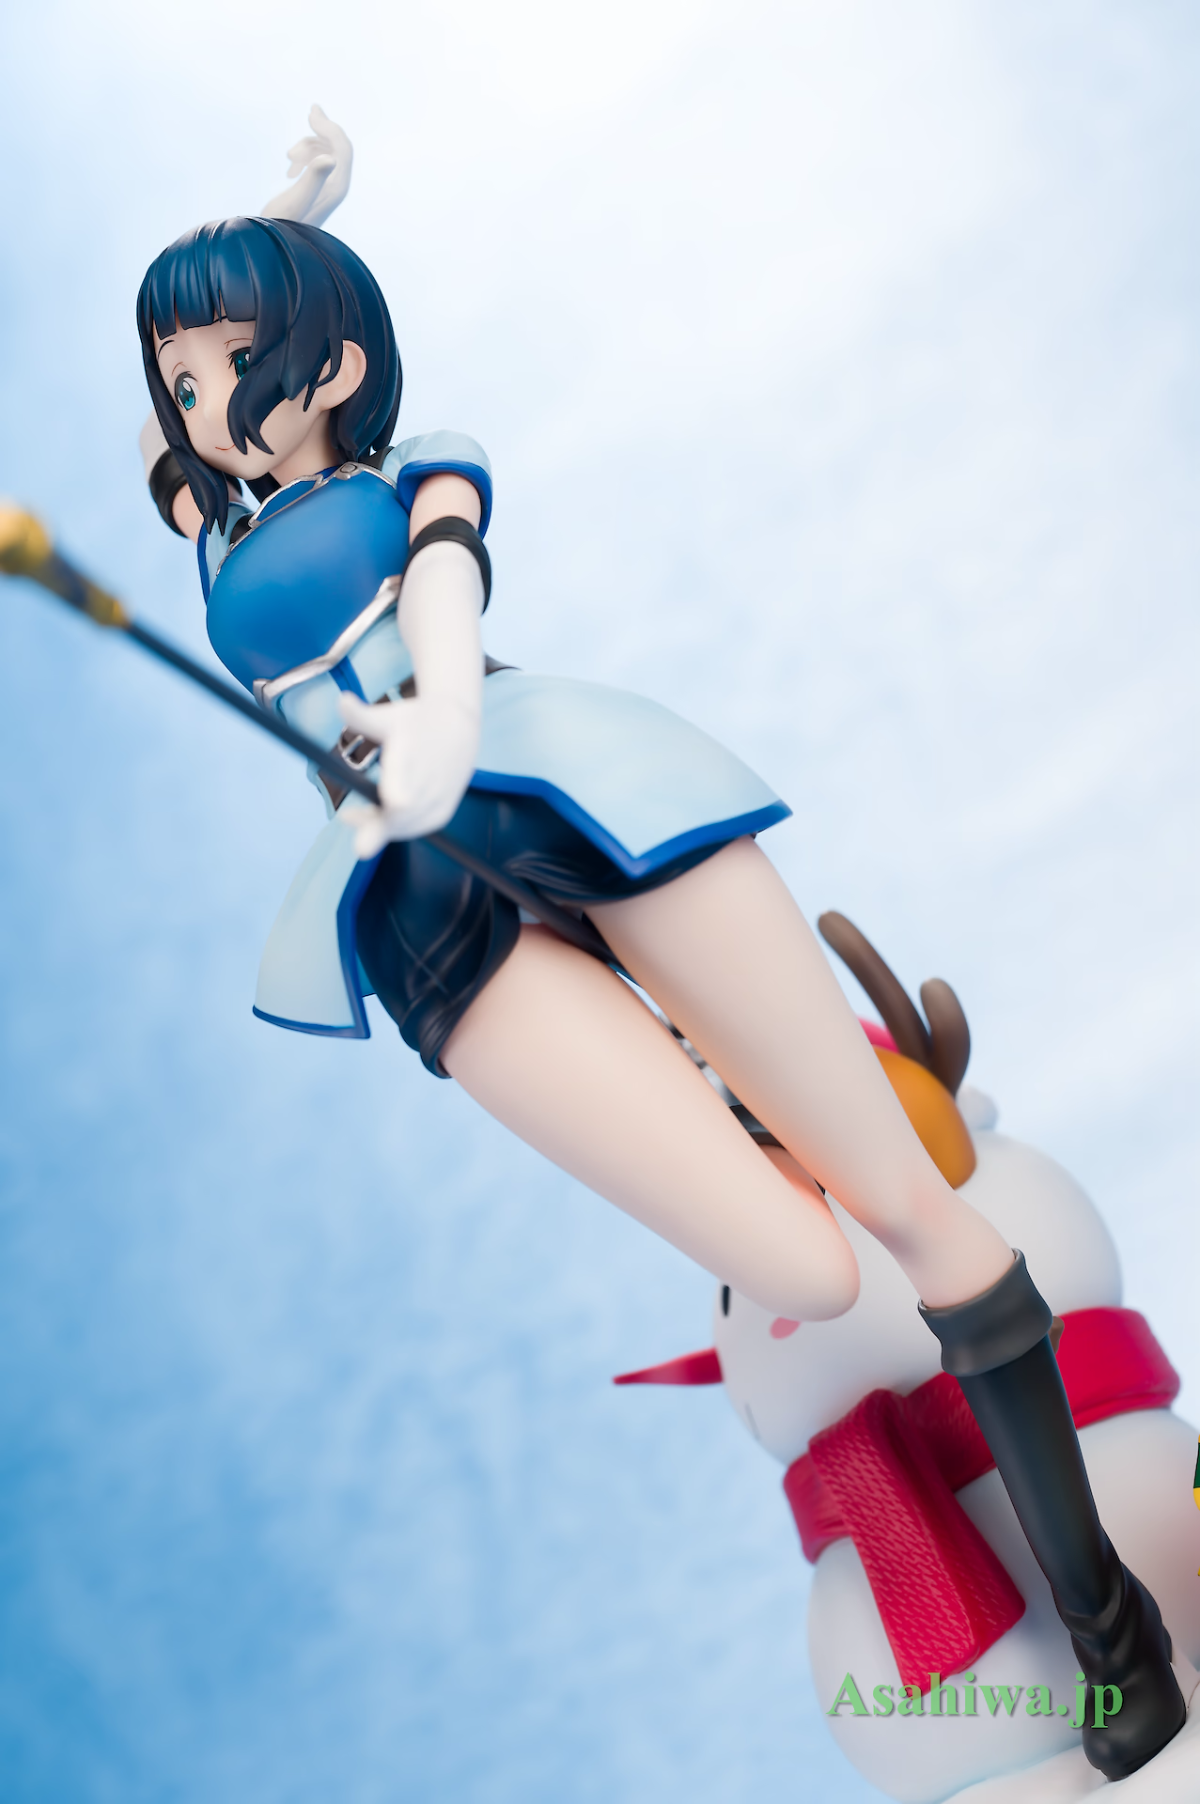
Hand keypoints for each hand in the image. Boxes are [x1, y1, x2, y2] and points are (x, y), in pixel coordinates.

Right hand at [260, 105, 352, 228]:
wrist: (275, 251)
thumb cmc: (280, 228)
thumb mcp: (294, 202)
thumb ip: (313, 180)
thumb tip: (330, 157)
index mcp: (336, 188)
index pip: (342, 148)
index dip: (330, 125)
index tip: (311, 110)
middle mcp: (337, 189)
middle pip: (339, 148)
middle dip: (324, 129)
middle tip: (310, 112)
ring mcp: (328, 193)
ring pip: (327, 154)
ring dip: (309, 146)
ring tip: (289, 158)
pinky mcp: (317, 195)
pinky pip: (319, 166)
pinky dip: (306, 157)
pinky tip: (290, 169)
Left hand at [338, 691, 479, 858]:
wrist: (458, 726)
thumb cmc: (416, 721)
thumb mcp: (388, 717)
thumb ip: (361, 716)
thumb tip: (340, 700)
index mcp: (411, 764)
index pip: (398, 804)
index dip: (378, 822)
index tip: (348, 820)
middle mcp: (429, 788)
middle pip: (396, 822)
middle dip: (369, 823)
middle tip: (348, 815)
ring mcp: (439, 803)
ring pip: (404, 828)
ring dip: (380, 826)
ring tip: (361, 813)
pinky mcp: (443, 813)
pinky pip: (416, 828)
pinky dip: (397, 826)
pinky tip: (385, 814)